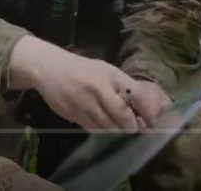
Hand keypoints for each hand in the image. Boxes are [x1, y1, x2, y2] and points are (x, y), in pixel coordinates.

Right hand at [8, 36, 169, 131]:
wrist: (47, 67)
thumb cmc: (81, 69)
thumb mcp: (105, 71)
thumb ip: (123, 89)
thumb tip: (143, 112)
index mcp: (110, 75)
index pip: (135, 95)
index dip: (147, 111)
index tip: (153, 122)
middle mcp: (98, 89)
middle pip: (122, 117)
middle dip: (132, 127)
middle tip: (137, 131)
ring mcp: (84, 103)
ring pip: (108, 127)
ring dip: (118, 132)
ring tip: (122, 132)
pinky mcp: (73, 115)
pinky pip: (93, 129)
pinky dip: (102, 132)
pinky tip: (105, 129)